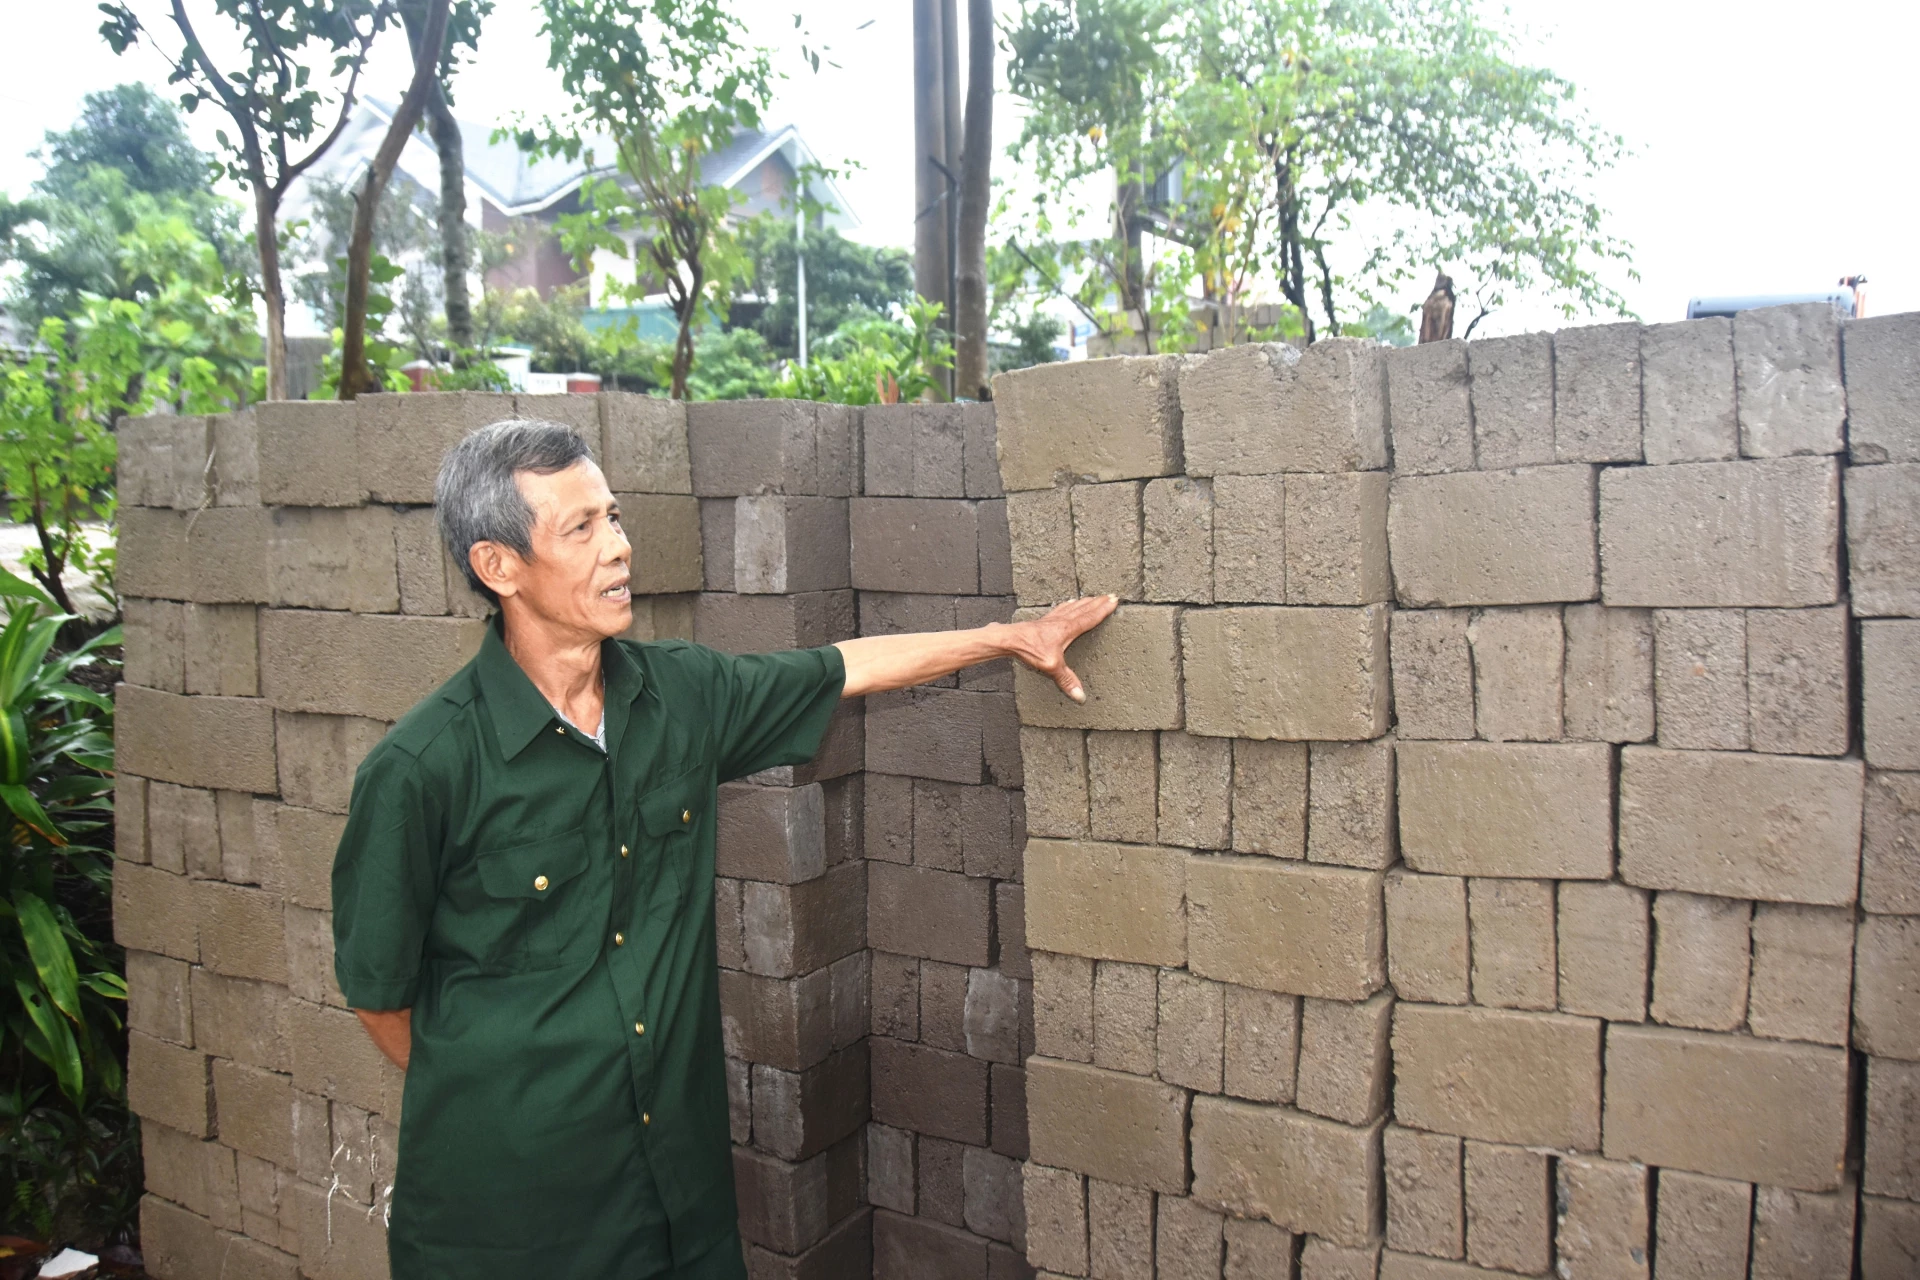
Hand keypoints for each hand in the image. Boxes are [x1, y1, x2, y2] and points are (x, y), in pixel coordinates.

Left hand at [1004, 595, 1118, 702]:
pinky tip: (1067, 603)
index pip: (1090, 617)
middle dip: (1098, 602)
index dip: (1103, 609)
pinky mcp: (1042, 622)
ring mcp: (1051, 620)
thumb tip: (1080, 696)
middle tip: (1110, 595)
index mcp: (1068, 629)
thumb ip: (1067, 680)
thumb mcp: (1051, 667)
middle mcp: (1061, 621)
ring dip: (1084, 602)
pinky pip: (1060, 609)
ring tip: (1093, 598)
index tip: (1114, 600)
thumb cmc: (1029, 649)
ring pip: (1072, 607)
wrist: (1009, 639)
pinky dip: (1067, 605)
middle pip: (1084, 609)